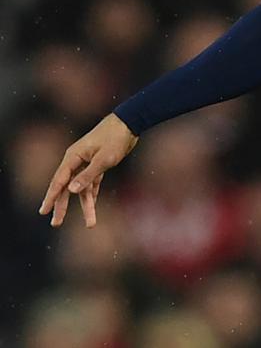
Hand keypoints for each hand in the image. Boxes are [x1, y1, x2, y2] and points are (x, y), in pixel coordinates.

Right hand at [38, 113, 137, 227]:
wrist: (129, 123)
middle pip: (66, 187)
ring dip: (86, 205)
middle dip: (61, 206)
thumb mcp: (104, 159)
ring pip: (83, 188)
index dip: (51, 197)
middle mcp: (76, 161)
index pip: (58, 180)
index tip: (44, 211)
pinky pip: (92, 183)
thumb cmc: (116, 138)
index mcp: (73, 157)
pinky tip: (92, 207)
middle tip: (55, 223)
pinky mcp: (98, 164)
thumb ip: (88, 175)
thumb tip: (70, 191)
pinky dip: (93, 195)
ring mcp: (87, 163)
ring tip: (90, 224)